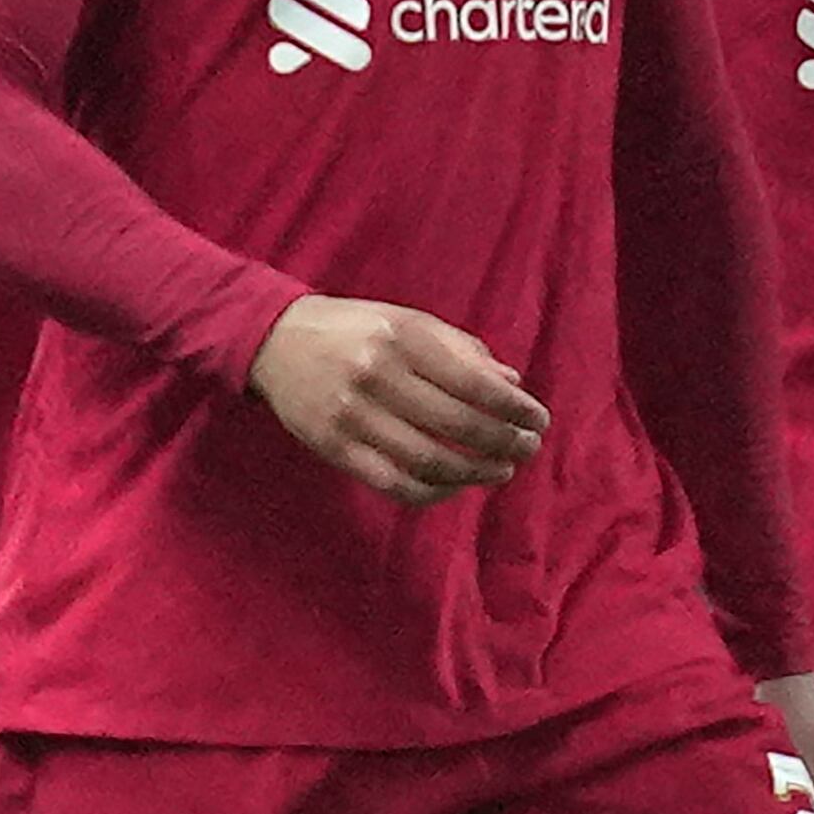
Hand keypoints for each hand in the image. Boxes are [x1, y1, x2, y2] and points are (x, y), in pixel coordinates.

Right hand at [246, 296, 548, 505]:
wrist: (275, 340)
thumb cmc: (354, 328)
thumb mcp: (407, 321)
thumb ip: (460, 350)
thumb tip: (511, 386)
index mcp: (400, 336)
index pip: (472, 382)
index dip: (513, 407)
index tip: (538, 419)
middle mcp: (376, 375)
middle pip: (456, 425)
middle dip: (503, 441)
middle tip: (528, 447)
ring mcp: (353, 416)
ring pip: (429, 461)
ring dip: (475, 472)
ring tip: (502, 469)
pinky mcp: (334, 449)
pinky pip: (394, 483)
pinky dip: (433, 493)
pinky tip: (455, 486)